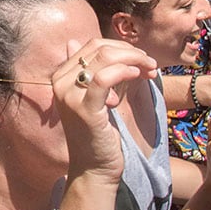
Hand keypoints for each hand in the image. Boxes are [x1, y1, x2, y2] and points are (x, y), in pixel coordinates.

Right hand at [53, 39, 157, 183]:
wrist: (94, 168)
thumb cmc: (96, 133)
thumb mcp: (91, 96)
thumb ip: (86, 70)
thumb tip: (72, 41)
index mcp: (60, 76)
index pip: (91, 45)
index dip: (121, 47)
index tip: (142, 59)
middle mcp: (60, 82)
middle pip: (98, 48)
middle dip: (130, 51)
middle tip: (151, 63)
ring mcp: (69, 95)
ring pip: (103, 59)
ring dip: (133, 59)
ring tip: (150, 69)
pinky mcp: (84, 109)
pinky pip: (103, 79)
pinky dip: (124, 71)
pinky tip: (138, 75)